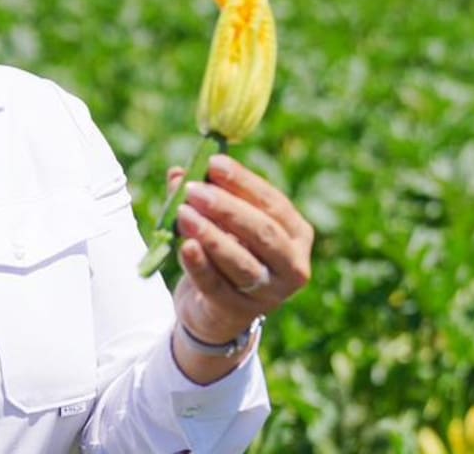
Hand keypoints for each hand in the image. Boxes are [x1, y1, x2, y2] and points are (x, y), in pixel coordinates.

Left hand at [171, 153, 312, 346]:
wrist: (213, 308)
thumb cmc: (223, 252)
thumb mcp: (218, 222)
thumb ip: (200, 198)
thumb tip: (177, 173)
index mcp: (296, 234)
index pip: (273, 203)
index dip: (243, 182)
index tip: (213, 162)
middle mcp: (292, 265)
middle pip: (263, 232)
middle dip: (227, 208)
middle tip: (194, 190)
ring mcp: (268, 293)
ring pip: (242, 261)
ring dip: (211, 235)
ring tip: (183, 213)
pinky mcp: (237, 311)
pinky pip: (216, 285)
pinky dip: (200, 265)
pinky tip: (185, 246)